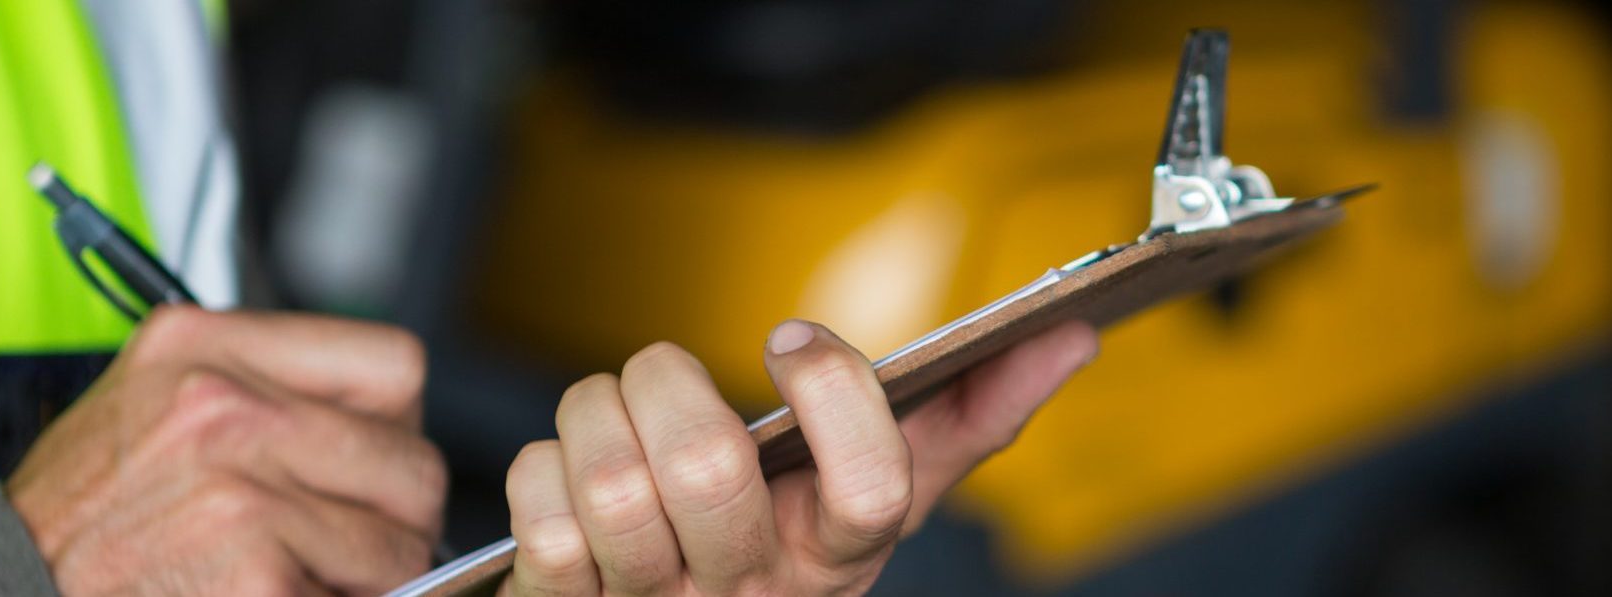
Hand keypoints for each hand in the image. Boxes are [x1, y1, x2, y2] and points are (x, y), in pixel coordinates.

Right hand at [7, 306, 446, 594]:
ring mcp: (238, 494)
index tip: (370, 465)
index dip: (396, 428)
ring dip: (366, 579)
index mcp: (200, 347)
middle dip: (395, 520)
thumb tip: (385, 434)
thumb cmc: (72, 519)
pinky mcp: (251, 575)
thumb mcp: (151, 405)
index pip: (393, 364)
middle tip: (352, 549)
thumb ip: (261, 392)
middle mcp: (221, 407)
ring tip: (299, 578)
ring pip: (396, 545)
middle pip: (411, 463)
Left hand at [501, 319, 1097, 595]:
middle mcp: (755, 595)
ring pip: (613, 486)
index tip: (793, 337)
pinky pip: (541, 517)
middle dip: (667, 383)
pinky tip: (570, 480)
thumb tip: (1070, 336)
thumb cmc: (776, 546)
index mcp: (840, 559)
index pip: (872, 489)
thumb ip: (965, 421)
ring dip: (594, 415)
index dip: (833, 394)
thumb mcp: (871, 500)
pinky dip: (542, 471)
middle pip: (708, 469)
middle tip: (668, 377)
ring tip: (612, 416)